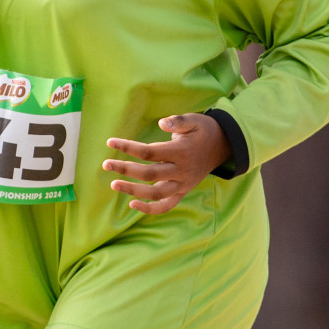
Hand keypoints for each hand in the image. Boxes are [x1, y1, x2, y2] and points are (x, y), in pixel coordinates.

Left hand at [103, 113, 231, 214]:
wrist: (223, 147)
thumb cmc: (203, 131)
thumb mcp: (194, 120)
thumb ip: (178, 121)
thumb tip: (161, 123)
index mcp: (182, 152)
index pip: (150, 152)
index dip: (128, 147)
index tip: (110, 142)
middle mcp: (182, 171)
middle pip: (150, 174)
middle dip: (125, 170)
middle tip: (105, 165)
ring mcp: (183, 184)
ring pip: (156, 193)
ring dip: (133, 191)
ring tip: (113, 184)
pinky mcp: (183, 192)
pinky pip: (166, 206)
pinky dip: (150, 209)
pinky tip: (132, 204)